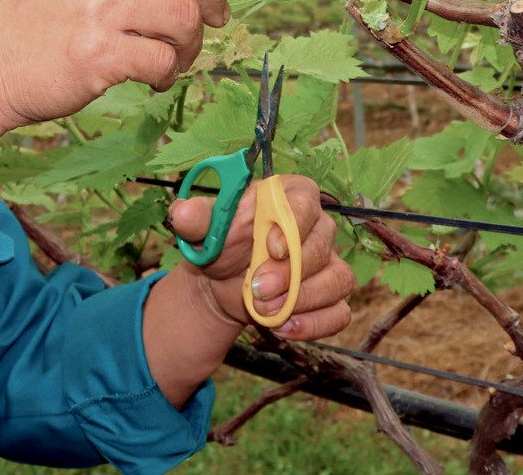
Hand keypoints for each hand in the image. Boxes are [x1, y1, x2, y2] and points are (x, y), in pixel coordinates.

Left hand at [167, 175, 354, 339]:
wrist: (224, 280)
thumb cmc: (222, 243)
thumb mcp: (205, 229)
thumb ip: (195, 218)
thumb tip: (182, 212)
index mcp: (291, 196)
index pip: (306, 203)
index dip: (293, 226)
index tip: (271, 247)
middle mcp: (318, 226)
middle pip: (322, 245)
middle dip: (290, 273)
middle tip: (256, 288)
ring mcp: (329, 263)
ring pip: (337, 280)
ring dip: (301, 301)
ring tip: (264, 311)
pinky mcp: (332, 296)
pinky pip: (340, 313)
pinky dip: (314, 325)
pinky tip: (283, 327)